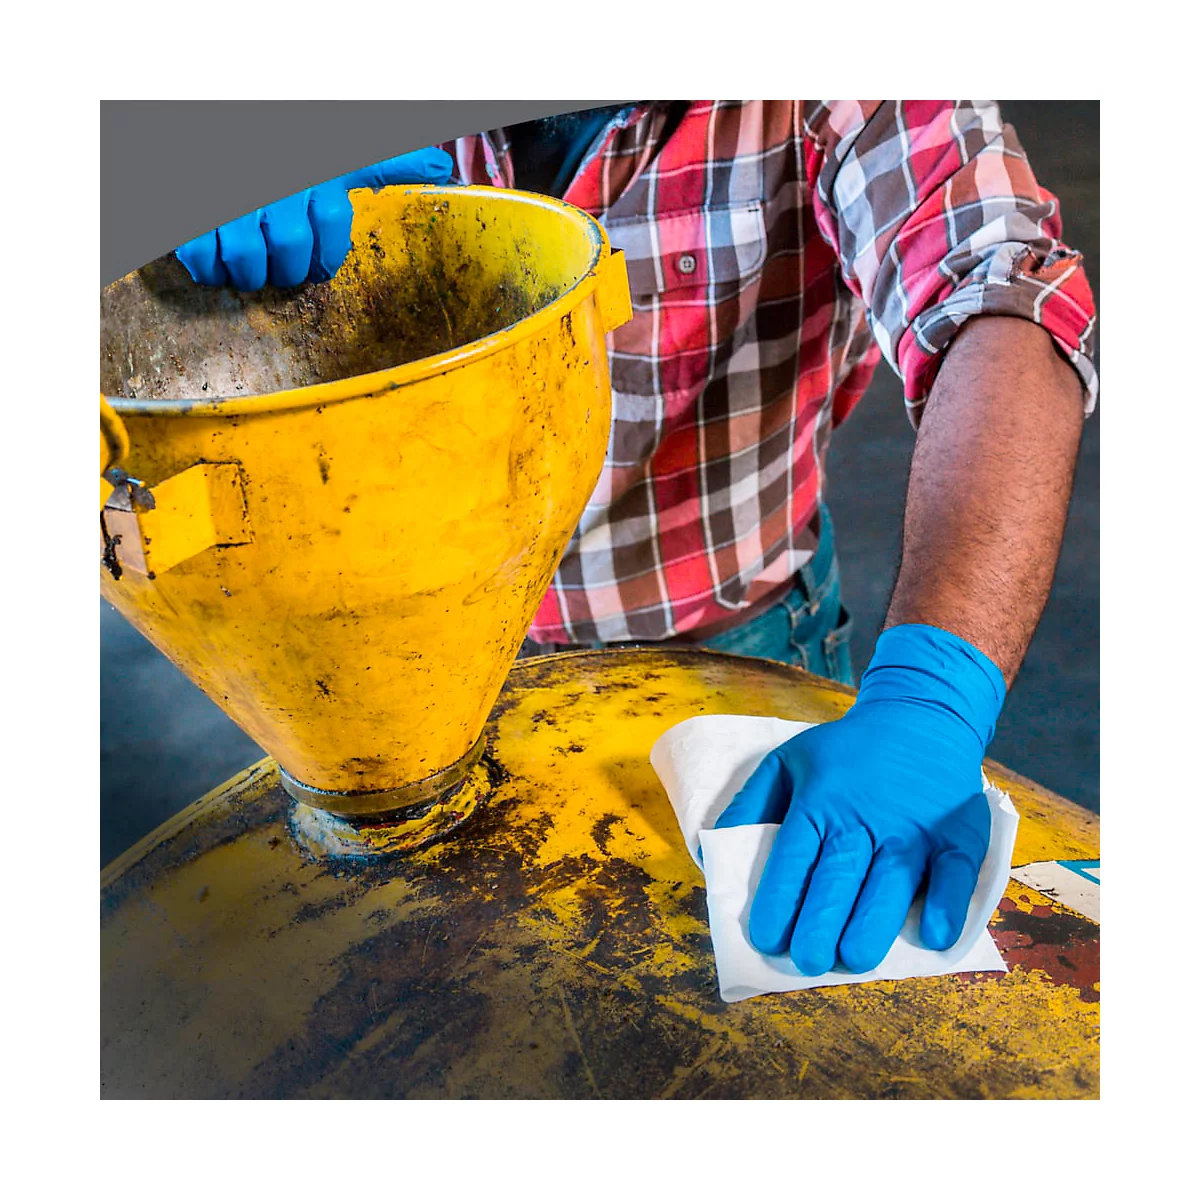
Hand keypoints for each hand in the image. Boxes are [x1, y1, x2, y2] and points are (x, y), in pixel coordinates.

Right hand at [175, 147, 454, 290]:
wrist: (222, 116)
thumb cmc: (292, 144)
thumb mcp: (343, 148)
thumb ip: (389, 161)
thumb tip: (441, 168)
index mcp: (315, 172)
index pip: (330, 224)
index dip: (326, 256)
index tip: (318, 267)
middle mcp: (275, 183)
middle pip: (290, 247)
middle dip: (289, 269)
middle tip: (283, 269)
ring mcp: (232, 198)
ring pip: (247, 257)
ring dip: (250, 274)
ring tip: (251, 269)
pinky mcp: (194, 212)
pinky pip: (201, 254)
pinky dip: (208, 268)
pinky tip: (217, 263)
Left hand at [714, 623, 1005, 973]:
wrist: (920, 717)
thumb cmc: (845, 753)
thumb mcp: (787, 763)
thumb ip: (748, 806)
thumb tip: (710, 852)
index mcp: (819, 803)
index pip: (793, 859)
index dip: (778, 900)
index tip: (765, 938)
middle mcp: (864, 819)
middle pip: (839, 878)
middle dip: (819, 922)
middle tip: (804, 960)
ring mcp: (913, 829)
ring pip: (891, 883)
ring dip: (872, 924)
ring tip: (851, 959)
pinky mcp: (958, 836)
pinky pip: (955, 874)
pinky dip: (947, 904)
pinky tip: (933, 935)